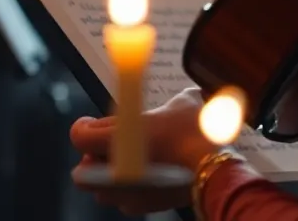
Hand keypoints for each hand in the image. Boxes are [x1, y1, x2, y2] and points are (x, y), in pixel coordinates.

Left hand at [70, 88, 216, 214]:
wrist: (217, 171)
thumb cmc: (199, 132)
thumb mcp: (184, 103)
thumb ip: (168, 99)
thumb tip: (180, 91)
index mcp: (119, 138)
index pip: (79, 136)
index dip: (83, 127)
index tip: (91, 123)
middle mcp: (116, 169)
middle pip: (85, 166)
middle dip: (94, 156)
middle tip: (111, 146)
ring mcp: (126, 193)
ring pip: (100, 187)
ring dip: (108, 175)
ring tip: (129, 163)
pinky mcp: (141, 207)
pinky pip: (122, 199)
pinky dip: (128, 189)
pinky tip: (146, 178)